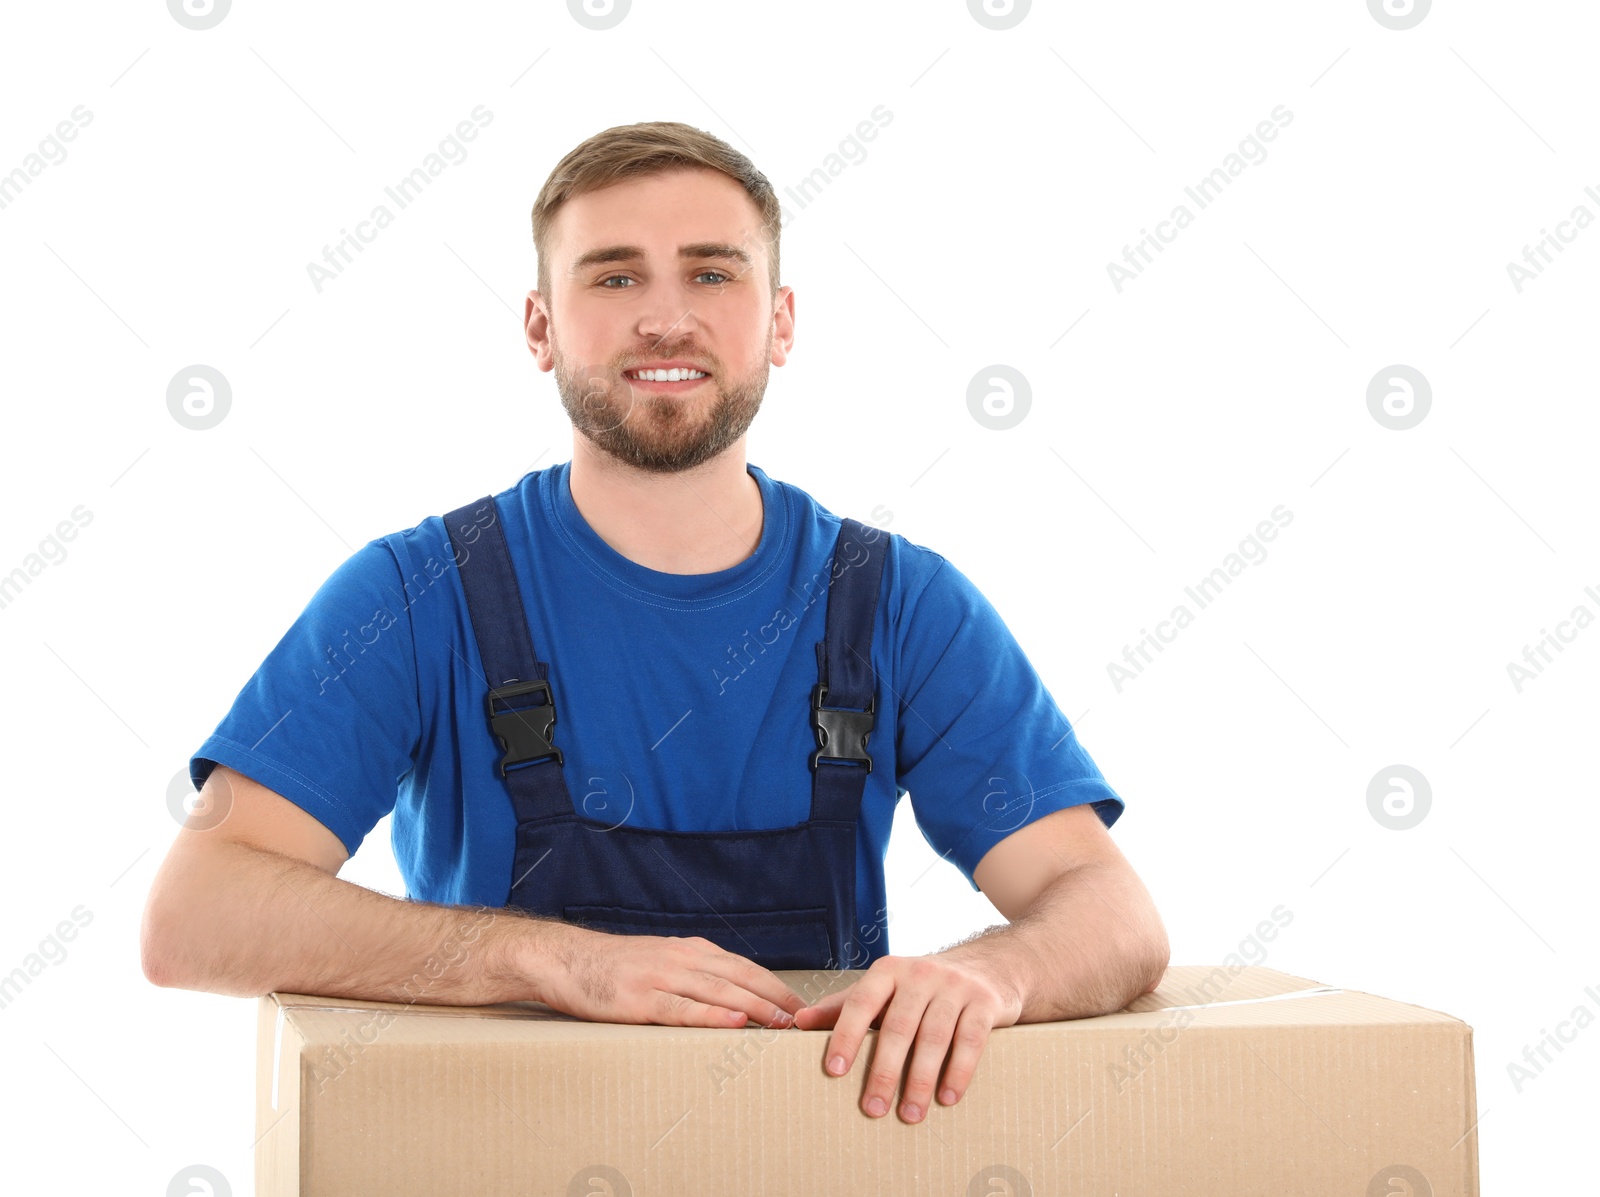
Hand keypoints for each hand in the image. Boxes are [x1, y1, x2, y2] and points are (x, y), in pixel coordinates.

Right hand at [538, 927, 806, 1028]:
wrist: (566, 960)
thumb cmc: (615, 967)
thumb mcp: (661, 960)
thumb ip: (694, 974)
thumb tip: (731, 999)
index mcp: (691, 950)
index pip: (744, 968)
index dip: (776, 986)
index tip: (803, 1005)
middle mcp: (682, 958)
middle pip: (741, 978)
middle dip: (777, 998)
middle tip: (806, 1019)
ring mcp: (662, 977)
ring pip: (719, 993)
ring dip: (756, 1008)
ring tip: (783, 1024)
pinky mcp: (641, 999)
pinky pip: (683, 1009)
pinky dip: (713, 1016)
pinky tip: (735, 1024)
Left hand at [792, 951, 1023, 1122]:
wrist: (988, 965)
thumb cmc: (923, 987)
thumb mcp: (885, 989)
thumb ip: (844, 1007)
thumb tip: (798, 1022)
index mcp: (889, 971)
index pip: (861, 1002)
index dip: (846, 1035)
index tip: (834, 1071)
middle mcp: (920, 974)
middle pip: (898, 1026)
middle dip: (884, 1071)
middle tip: (873, 1109)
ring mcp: (954, 986)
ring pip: (934, 1036)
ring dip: (920, 1080)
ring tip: (910, 1115)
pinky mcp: (984, 1002)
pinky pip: (970, 1040)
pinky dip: (958, 1071)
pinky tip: (947, 1098)